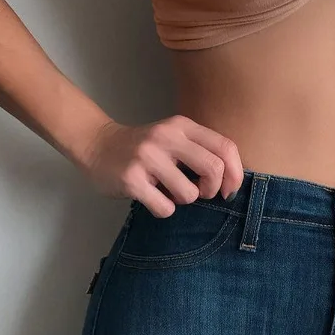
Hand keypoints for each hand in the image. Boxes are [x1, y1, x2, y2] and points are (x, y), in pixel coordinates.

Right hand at [80, 115, 244, 216]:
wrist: (98, 145)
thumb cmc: (146, 148)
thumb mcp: (175, 137)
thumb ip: (202, 150)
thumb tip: (232, 182)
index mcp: (182, 125)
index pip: (225, 147)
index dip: (235, 173)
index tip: (229, 190)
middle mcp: (167, 137)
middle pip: (213, 169)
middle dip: (212, 189)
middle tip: (200, 193)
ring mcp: (148, 157)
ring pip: (189, 194)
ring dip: (183, 200)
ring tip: (168, 191)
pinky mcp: (131, 179)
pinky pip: (165, 208)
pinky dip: (164, 209)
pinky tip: (152, 197)